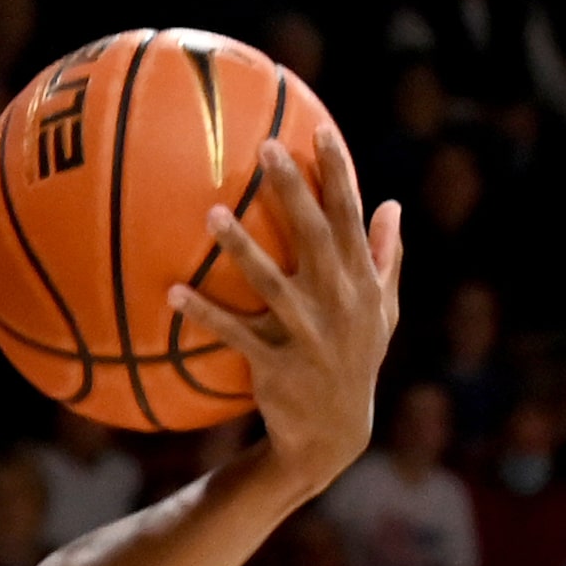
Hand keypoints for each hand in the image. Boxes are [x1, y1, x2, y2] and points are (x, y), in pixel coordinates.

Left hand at [170, 126, 402, 496]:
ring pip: (271, 283)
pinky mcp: (275, 366)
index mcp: (362, 283)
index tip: (320, 130)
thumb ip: (387, 258)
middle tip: (266, 148)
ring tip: (210, 213)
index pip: (352, 216)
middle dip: (293, 190)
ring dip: (241, 248)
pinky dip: (205, 315)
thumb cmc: (354, 362)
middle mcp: (338, 302)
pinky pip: (234, 334)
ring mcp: (307, 335)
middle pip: (315, 235)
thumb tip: (392, 204)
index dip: (339, 173)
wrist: (333, 434)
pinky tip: (174, 293)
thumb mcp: (383, 312)